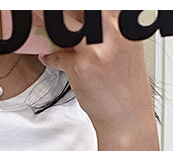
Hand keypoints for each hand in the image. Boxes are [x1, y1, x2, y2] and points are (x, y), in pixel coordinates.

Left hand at [39, 11, 154, 134]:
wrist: (127, 117)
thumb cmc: (126, 86)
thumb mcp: (123, 48)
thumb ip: (105, 30)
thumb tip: (77, 19)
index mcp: (127, 24)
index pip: (97, 5)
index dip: (78, 9)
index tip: (69, 10)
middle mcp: (115, 32)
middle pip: (79, 10)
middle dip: (63, 13)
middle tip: (49, 15)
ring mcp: (97, 49)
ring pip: (66, 28)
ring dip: (52, 28)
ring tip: (45, 27)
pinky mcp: (81, 67)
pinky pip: (58, 55)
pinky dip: (52, 58)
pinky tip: (50, 57)